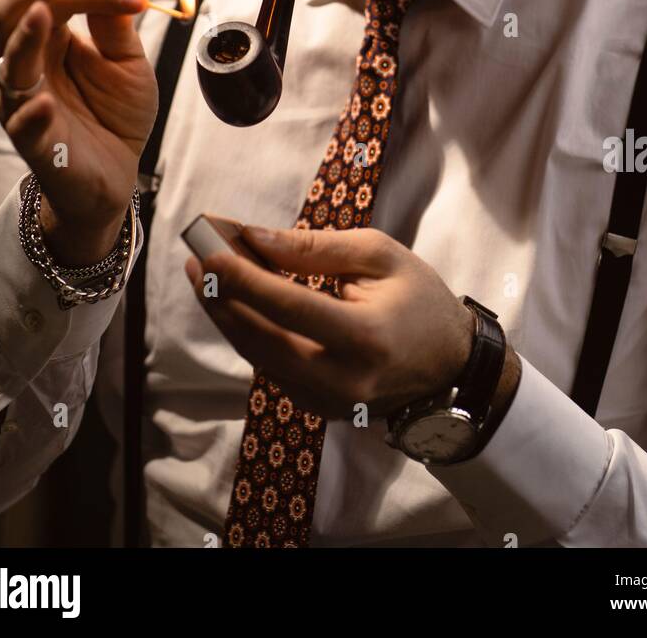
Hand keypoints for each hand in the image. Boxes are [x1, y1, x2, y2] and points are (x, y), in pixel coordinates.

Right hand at [0, 0, 157, 258]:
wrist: (117, 175)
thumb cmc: (113, 114)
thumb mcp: (126, 61)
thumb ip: (117, 21)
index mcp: (46, 38)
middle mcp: (23, 64)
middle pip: (12, 14)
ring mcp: (21, 102)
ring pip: (8, 64)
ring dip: (25, 38)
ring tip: (44, 13)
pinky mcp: (33, 143)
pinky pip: (21, 125)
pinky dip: (30, 113)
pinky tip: (44, 103)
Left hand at [184, 225, 476, 419]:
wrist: (451, 368)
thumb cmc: (420, 301)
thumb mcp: (379, 256)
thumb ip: (315, 249)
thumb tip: (255, 238)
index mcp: (364, 338)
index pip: (287, 306)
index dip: (242, 279)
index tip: (207, 250)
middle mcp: (340, 379)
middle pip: (260, 338)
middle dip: (221, 297)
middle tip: (195, 259)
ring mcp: (326, 401)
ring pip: (258, 356)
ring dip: (227, 314)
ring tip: (204, 275)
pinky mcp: (317, 409)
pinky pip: (271, 367)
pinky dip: (250, 332)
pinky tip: (235, 302)